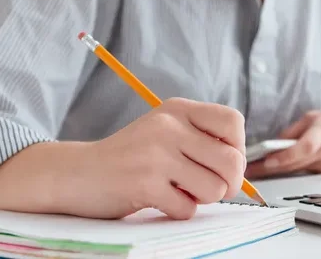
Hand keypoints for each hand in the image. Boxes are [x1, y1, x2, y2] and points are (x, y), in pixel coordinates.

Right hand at [57, 98, 246, 219]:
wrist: (78, 173)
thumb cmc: (129, 157)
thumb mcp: (164, 131)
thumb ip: (200, 139)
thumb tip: (241, 167)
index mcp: (177, 109)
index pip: (233, 122)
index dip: (238, 148)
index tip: (221, 162)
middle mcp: (168, 126)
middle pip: (232, 161)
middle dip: (228, 183)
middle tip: (208, 187)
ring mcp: (156, 154)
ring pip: (214, 188)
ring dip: (201, 199)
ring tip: (179, 191)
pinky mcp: (144, 183)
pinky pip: (187, 209)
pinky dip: (178, 211)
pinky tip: (160, 200)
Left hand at [245, 110, 320, 178]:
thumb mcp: (316, 117)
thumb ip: (294, 132)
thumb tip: (271, 146)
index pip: (304, 148)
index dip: (284, 157)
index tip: (266, 162)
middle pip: (297, 163)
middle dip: (271, 168)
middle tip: (249, 170)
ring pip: (299, 170)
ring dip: (278, 170)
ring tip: (256, 169)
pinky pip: (306, 173)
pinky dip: (291, 171)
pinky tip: (276, 170)